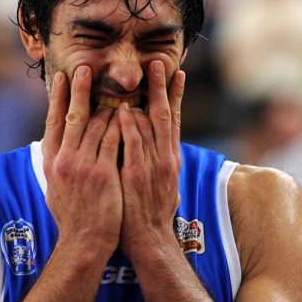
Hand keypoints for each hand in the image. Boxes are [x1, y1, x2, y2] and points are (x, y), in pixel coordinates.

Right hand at [42, 65, 122, 254]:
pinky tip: (130, 111)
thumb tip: (55, 143)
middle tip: (86, 67)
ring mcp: (83, 166)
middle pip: (74, 116)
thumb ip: (57, 162)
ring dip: (107, 104)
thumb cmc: (72, 215)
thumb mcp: (55, 186)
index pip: (54, 121)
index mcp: (51, 161)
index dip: (59, 97)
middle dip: (80, 89)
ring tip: (115, 85)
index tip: (63, 76)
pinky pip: (115, 141)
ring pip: (98, 126)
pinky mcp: (104, 173)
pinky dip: (122, 124)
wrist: (85, 241)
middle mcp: (64, 160)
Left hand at [118, 60, 184, 258]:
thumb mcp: (159, 184)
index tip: (176, 72)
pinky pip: (135, 145)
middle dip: (163, 86)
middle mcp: (165, 157)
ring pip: (151, 124)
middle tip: (160, 60)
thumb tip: (151, 145)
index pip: (172, 119)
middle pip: (165, 114)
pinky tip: (126, 108)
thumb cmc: (148, 214)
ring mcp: (153, 165)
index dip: (174, 95)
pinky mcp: (138, 175)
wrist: (149, 241)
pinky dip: (130, 126)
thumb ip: (154, 161)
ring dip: (147, 97)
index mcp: (169, 158)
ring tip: (144, 73)